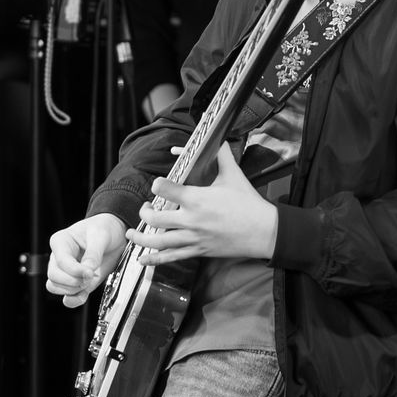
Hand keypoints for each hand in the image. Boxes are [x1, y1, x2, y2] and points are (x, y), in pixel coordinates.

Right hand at [47, 211, 127, 308]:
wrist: (115, 235)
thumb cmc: (104, 228)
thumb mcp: (101, 235)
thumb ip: (93, 254)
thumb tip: (87, 272)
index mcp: (61, 241)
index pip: (61, 261)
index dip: (75, 270)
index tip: (91, 272)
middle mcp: (58, 257)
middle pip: (54, 277)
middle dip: (73, 281)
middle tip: (91, 277)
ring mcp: (65, 271)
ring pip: (55, 287)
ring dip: (73, 290)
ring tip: (90, 281)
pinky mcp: (75, 283)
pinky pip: (66, 297)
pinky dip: (75, 299)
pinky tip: (85, 293)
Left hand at [130, 143, 277, 267]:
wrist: (265, 231)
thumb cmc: (249, 203)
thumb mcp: (233, 174)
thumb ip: (220, 154)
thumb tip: (213, 137)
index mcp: (198, 198)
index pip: (165, 190)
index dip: (158, 185)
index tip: (158, 184)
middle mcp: (192, 220)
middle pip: (155, 219)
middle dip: (145, 213)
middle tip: (146, 207)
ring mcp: (194, 238)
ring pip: (159, 241)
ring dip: (141, 238)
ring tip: (131, 233)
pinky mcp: (198, 251)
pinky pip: (172, 257)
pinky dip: (154, 259)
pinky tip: (142, 258)